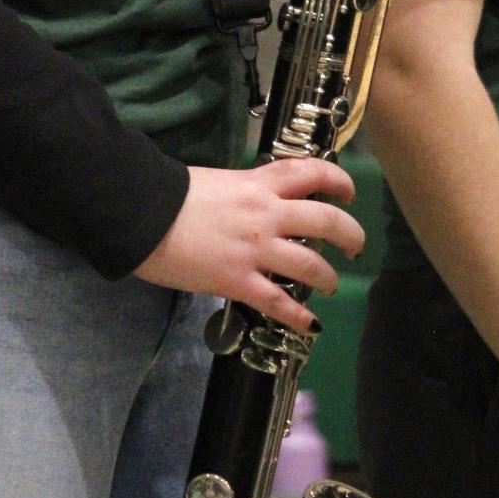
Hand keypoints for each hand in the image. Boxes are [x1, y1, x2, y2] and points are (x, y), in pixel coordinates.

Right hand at [134, 157, 364, 330]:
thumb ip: (247, 191)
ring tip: (332, 284)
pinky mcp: (238, 281)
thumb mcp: (220, 181)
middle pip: (326, 220)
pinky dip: (300, 316)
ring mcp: (256, 249)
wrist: (143, 215)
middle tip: (355, 246)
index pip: (312, 173)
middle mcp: (267, 214)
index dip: (338, 182)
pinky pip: (279, 302)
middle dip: (350, 234)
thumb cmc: (174, 195)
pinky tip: (311, 324)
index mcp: (259, 184)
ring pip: (312, 264)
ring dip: (330, 277)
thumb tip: (261, 203)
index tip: (348, 194)